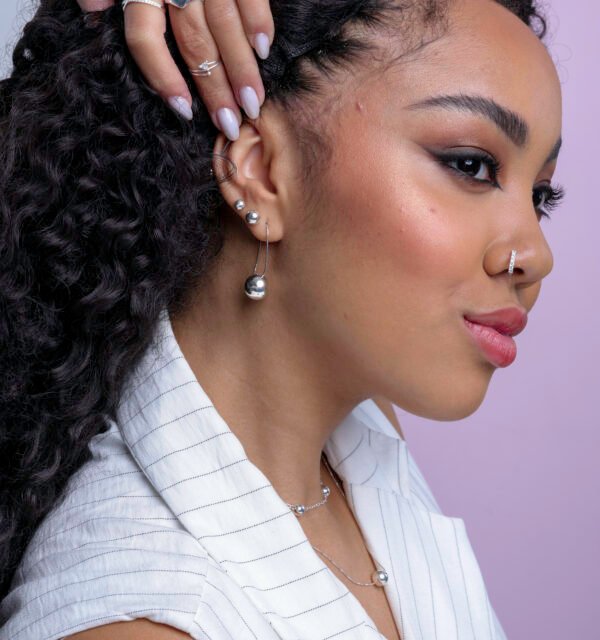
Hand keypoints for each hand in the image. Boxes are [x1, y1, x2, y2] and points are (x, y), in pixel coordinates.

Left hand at [76, 0, 273, 140]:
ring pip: (225, 28)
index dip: (164, 78)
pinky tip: (265, 51)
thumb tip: (91, 11)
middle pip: (194, 45)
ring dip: (242, 69)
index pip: (147, 39)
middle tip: (231, 125)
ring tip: (254, 104)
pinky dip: (259, 21)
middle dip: (215, 89)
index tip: (183, 111)